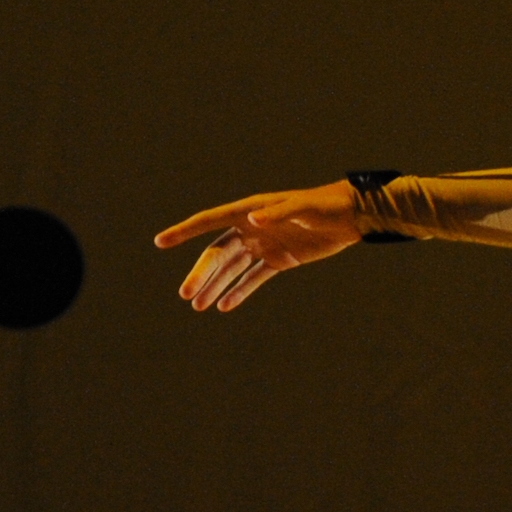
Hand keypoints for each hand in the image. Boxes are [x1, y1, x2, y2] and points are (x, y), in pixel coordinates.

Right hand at [156, 181, 365, 312]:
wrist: (351, 216)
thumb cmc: (325, 205)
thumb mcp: (303, 208)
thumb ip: (279, 213)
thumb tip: (252, 219)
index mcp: (250, 210)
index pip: (209, 222)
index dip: (184, 232)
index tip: (161, 242)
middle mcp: (251, 227)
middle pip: (218, 254)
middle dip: (201, 274)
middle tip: (186, 295)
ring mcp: (264, 245)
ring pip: (233, 269)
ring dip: (216, 286)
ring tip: (198, 306)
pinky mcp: (279, 260)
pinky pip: (254, 278)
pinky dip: (240, 291)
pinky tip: (224, 306)